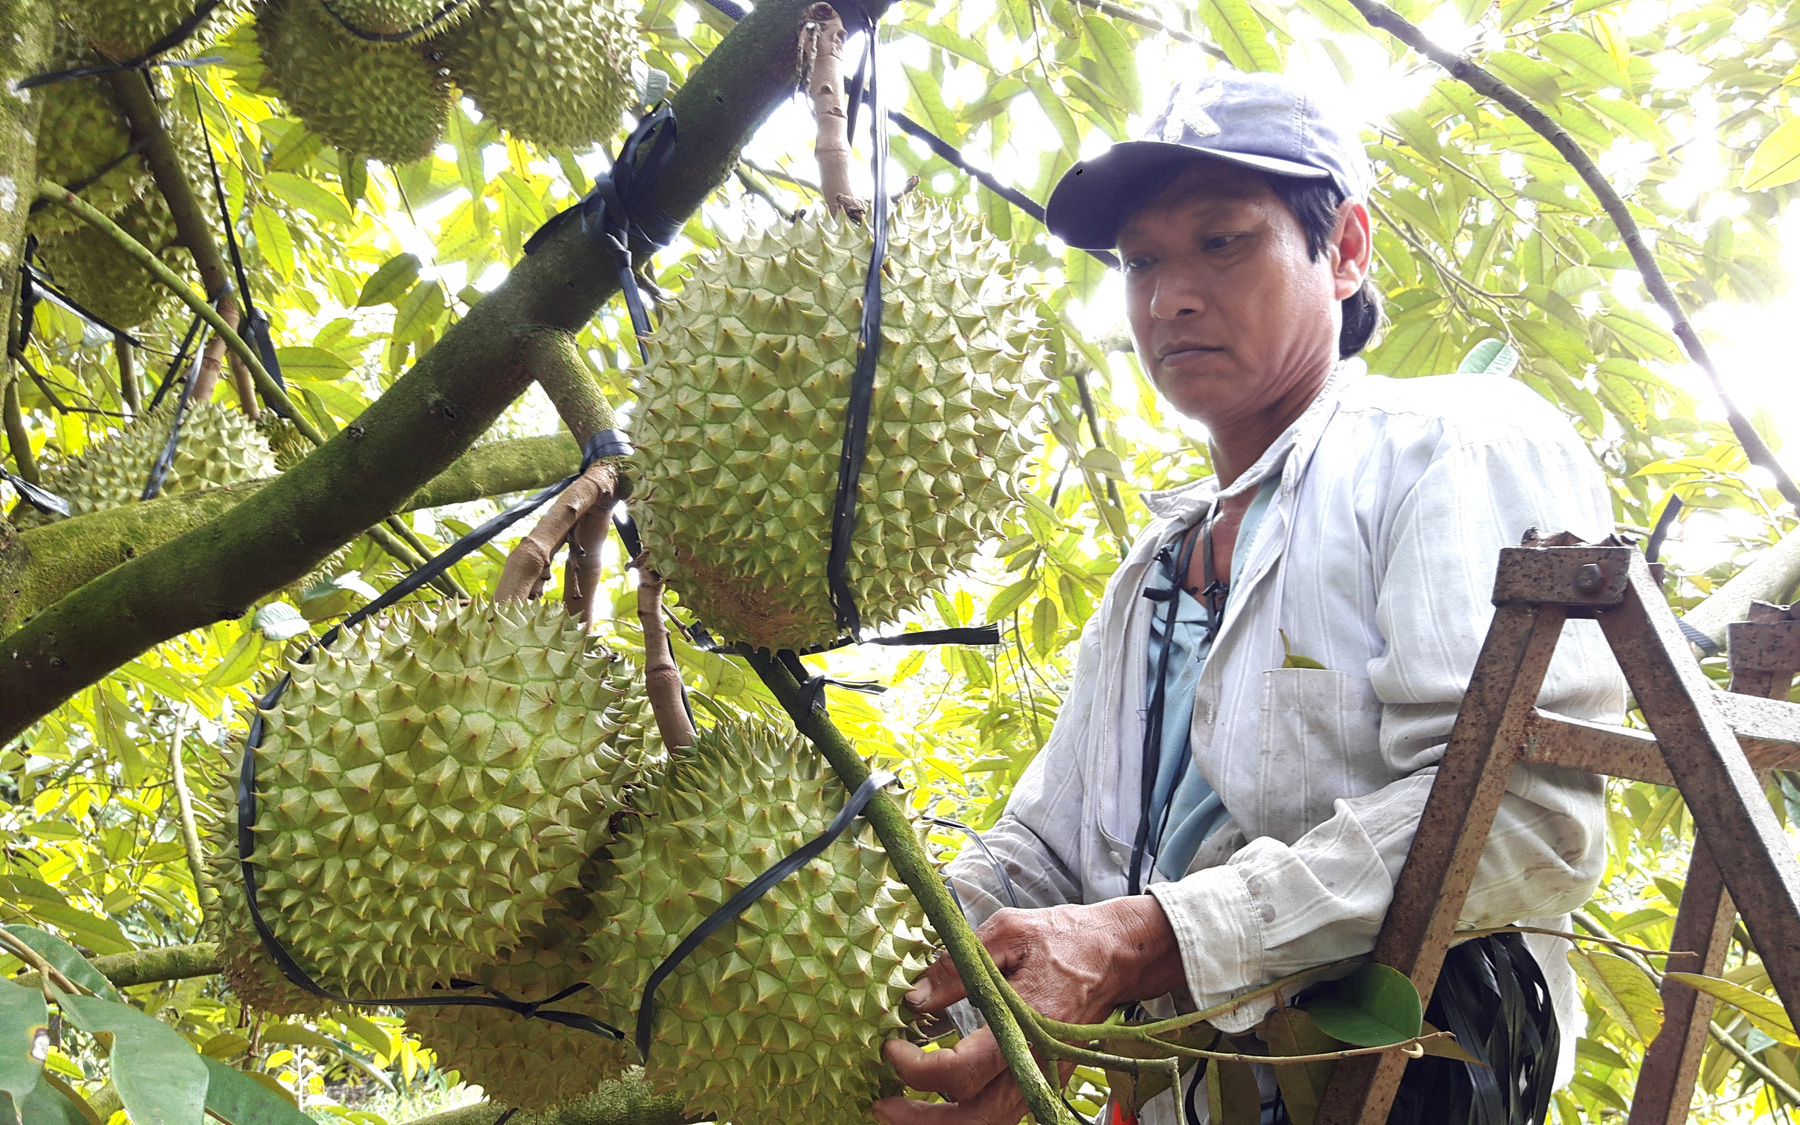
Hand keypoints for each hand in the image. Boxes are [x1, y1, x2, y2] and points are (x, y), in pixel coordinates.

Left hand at [873, 896, 1183, 1124]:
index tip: (892, 1047)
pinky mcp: (1045, 1078)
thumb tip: (915, 996)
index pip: (963, 1071)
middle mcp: (1036, 1061)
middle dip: (923, 1121)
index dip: (918, 1069)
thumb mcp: (1007, 932)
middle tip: (881, 1106)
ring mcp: (1044, 1076)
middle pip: (976, 1118)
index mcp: (1026, 1023)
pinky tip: (938, 1104)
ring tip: (901, 1113)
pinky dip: (968, 1117)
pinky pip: (1005, 1113)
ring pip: (992, 1123)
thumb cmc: (1063, 938)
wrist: (1116, 955)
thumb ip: (957, 967)